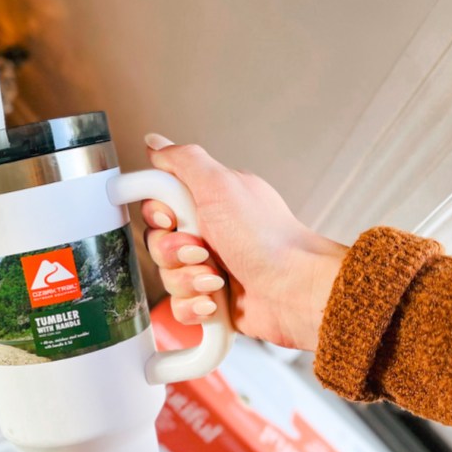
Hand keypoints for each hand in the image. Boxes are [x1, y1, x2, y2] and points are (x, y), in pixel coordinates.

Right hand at [141, 133, 346, 350]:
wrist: (296, 291)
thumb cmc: (268, 239)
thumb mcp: (221, 186)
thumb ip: (183, 161)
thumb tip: (155, 143)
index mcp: (209, 202)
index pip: (158, 203)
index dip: (158, 214)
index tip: (172, 218)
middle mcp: (208, 234)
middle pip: (157, 243)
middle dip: (174, 252)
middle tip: (202, 249)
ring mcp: (209, 269)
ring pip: (166, 278)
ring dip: (188, 280)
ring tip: (218, 278)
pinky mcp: (211, 301)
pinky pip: (179, 307)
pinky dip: (194, 307)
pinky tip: (215, 301)